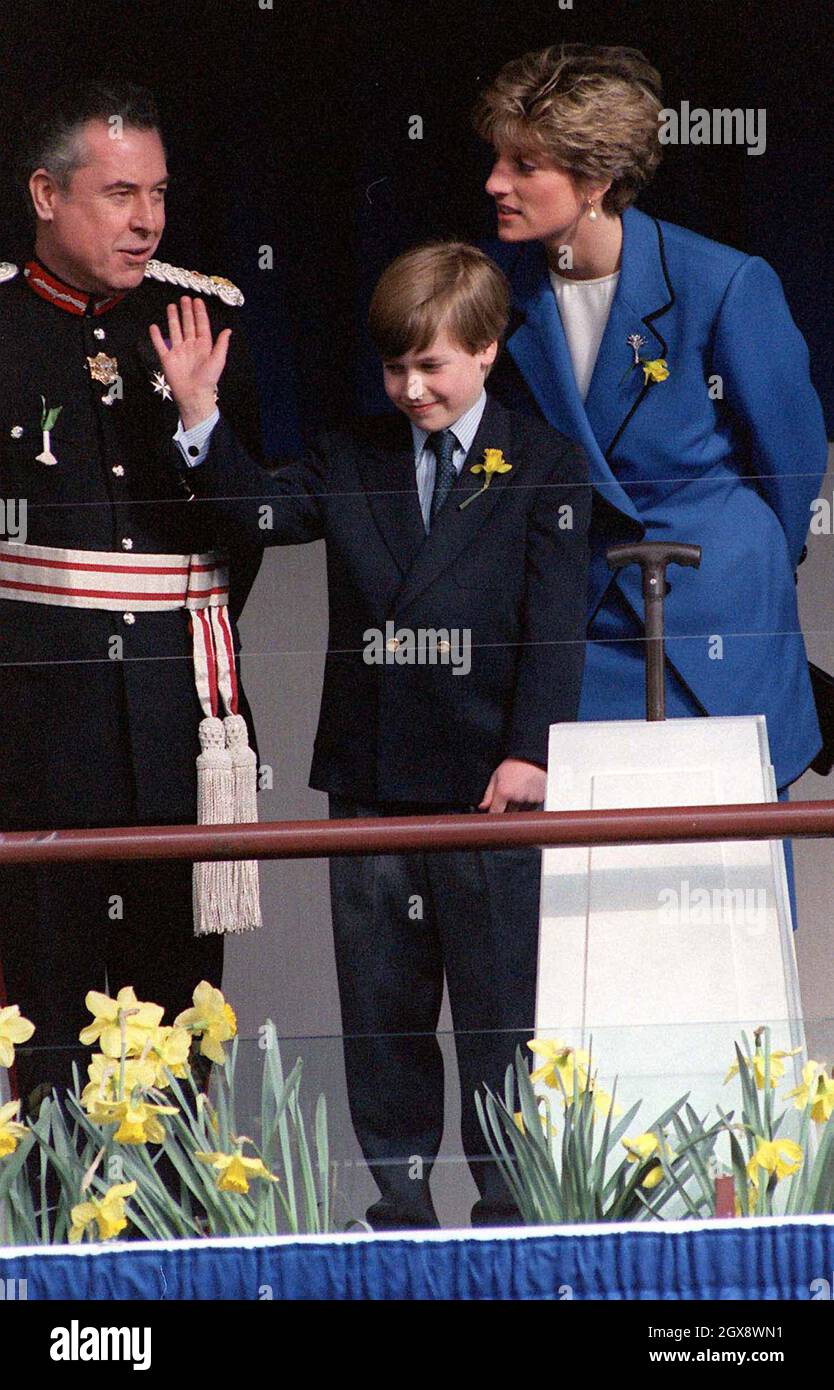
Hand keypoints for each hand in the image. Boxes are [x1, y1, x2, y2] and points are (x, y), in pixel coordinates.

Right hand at [148, 296, 230, 428]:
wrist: (193, 395)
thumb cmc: (208, 379)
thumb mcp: (218, 360)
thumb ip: (221, 344)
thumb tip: (228, 330)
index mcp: (203, 346)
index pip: (201, 325)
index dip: (199, 313)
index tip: (197, 300)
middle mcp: (190, 346)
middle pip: (188, 324)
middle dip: (186, 311)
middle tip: (184, 298)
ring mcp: (178, 351)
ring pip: (175, 330)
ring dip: (173, 318)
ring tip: (171, 305)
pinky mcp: (167, 358)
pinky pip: (160, 345)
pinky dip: (156, 336)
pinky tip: (154, 326)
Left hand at [478, 758, 545, 812]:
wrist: (533, 757)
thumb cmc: (514, 764)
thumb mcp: (496, 776)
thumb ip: (488, 794)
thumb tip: (482, 806)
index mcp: (504, 792)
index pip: (496, 813)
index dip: (494, 814)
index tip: (494, 812)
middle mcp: (517, 798)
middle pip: (509, 813)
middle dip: (507, 809)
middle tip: (509, 797)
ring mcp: (529, 799)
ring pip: (521, 812)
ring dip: (519, 807)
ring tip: (519, 791)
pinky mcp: (539, 799)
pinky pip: (532, 807)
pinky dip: (529, 803)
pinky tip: (527, 791)